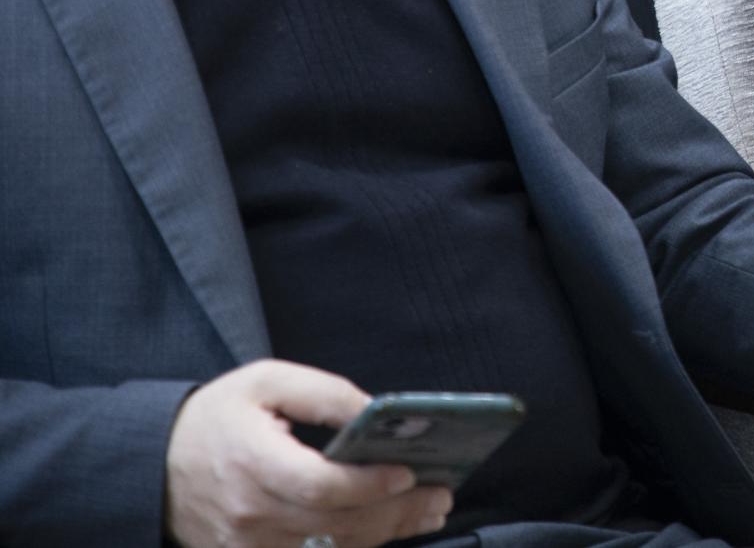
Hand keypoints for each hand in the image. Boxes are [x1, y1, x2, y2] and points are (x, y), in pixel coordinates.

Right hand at [165, 360, 452, 547]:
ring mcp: (248, 545)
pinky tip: (388, 528)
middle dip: (396, 512)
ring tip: (429, 510)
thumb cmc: (216, 416)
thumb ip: (324, 394)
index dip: (368, 484)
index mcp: (251, 463)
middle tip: (442, 494)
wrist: (152, 464)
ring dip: (385, 533)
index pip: (319, 486)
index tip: (408, 471)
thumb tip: (376, 413)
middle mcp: (249, 514)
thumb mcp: (266, 381)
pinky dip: (353, 545)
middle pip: (334, 524)